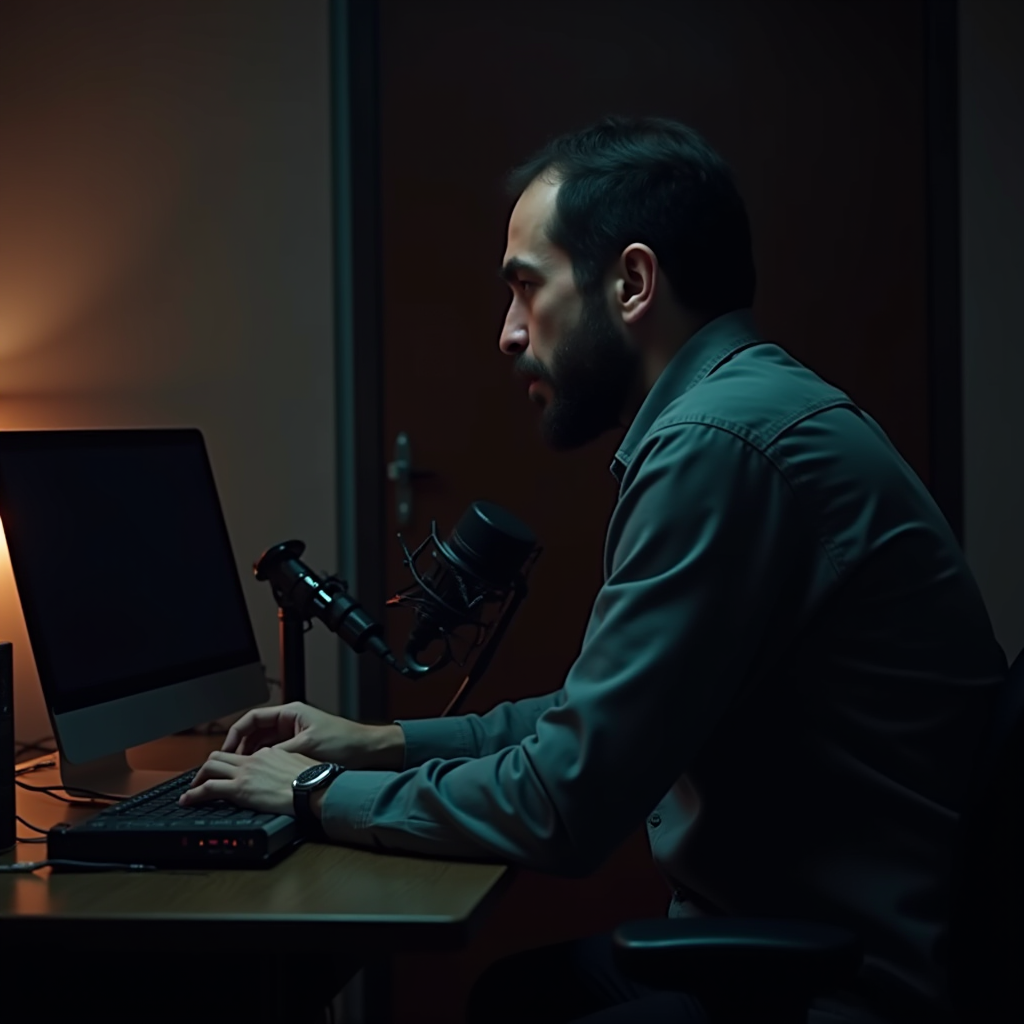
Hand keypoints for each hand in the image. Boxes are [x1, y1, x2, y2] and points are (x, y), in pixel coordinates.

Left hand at [179, 747, 318, 816]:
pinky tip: (188, 800)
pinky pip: (208, 788)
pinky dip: (194, 794)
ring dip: (198, 777)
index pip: (244, 754)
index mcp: (269, 753)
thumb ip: (286, 767)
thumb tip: (285, 775)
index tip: (230, 772)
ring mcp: (245, 772)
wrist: (314, 788)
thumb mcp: (300, 766)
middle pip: (221, 756)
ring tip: (192, 789)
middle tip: (203, 777)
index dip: (232, 763)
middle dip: (208, 766)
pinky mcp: (239, 788)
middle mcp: (254, 759)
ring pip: (210, 766)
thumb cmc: (313, 780)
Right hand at [222, 701, 404, 769]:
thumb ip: (280, 753)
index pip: (253, 718)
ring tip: (241, 772)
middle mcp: (291, 721)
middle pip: (255, 732)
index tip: (226, 750)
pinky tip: (259, 775)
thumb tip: (256, 762)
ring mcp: (295, 735)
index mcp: (290, 712)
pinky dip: (265, 763)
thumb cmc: (345, 741)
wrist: (368, 751)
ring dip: (252, 757)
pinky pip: (275, 754)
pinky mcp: (300, 749)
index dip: (235, 733)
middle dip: (241, 748)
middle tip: (229, 765)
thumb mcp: (307, 746)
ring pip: (263, 745)